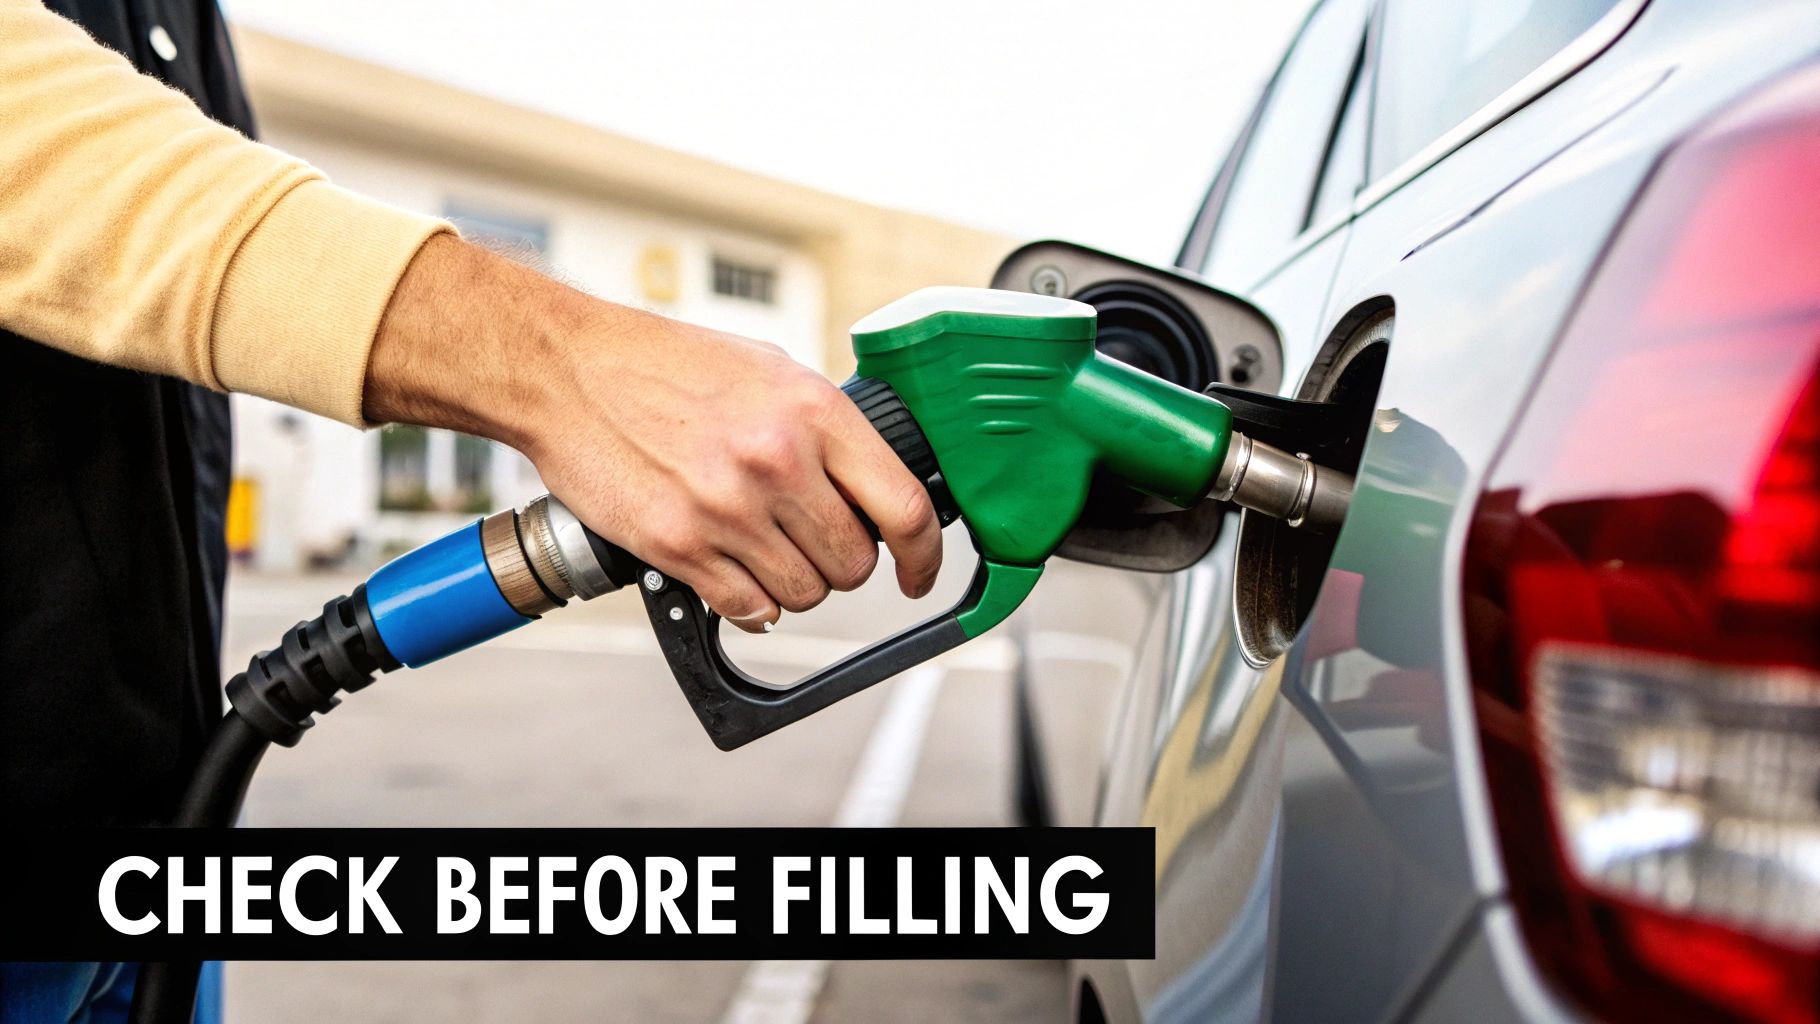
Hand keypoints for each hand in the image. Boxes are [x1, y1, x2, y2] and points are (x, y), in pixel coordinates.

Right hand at [364, 235, 942, 630]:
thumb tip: (876, 485)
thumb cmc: (666, 365)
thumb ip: (826, 429)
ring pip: (805, 593)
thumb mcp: (770, 371)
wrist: (569, 370)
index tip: (917, 572)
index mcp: (813, 412)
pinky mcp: (679, 546)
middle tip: (814, 542)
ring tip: (764, 548)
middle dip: (843, 564)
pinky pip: (750, 609)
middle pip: (854, 562)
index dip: (923, 555)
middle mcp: (777, 462)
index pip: (903, 507)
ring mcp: (727, 509)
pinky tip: (735, 573)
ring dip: (795, 584)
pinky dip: (751, 604)